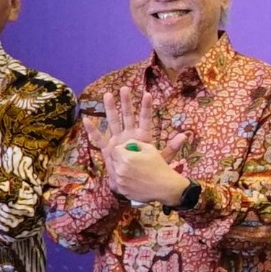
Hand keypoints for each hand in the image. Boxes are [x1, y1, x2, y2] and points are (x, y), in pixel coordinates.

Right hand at [91, 81, 190, 206]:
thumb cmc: (149, 170)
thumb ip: (172, 148)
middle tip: (125, 88)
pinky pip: (98, 139)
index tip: (147, 94)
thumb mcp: (162, 159)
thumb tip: (184, 136)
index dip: (146, 108)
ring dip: (110, 109)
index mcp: (142, 137)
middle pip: (127, 116)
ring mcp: (118, 140)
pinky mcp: (108, 149)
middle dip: (126, 103)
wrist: (135, 182)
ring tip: (107, 94)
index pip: (145, 119)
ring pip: (113, 122)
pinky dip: (93, 131)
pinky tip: (86, 120)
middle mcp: (129, 135)